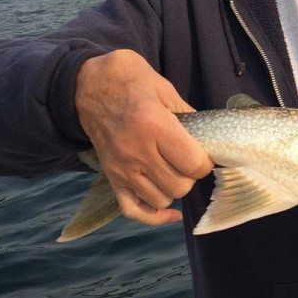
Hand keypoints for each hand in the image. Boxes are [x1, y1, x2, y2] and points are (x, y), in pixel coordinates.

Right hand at [75, 50, 213, 227]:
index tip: (204, 153)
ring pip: (161, 199)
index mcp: (154, 126)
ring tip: (173, 171)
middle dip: (191, 176)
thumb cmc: (131, 82)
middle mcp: (137, 152)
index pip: (192, 164)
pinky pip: (133, 210)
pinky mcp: (111, 177)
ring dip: (173, 189)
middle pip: (179, 186)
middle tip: (188, 160)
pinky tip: (169, 210)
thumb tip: (209, 139)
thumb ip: (189, 116)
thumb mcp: (165, 89)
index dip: (206, 162)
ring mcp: (121, 168)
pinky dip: (153, 215)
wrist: (88, 84)